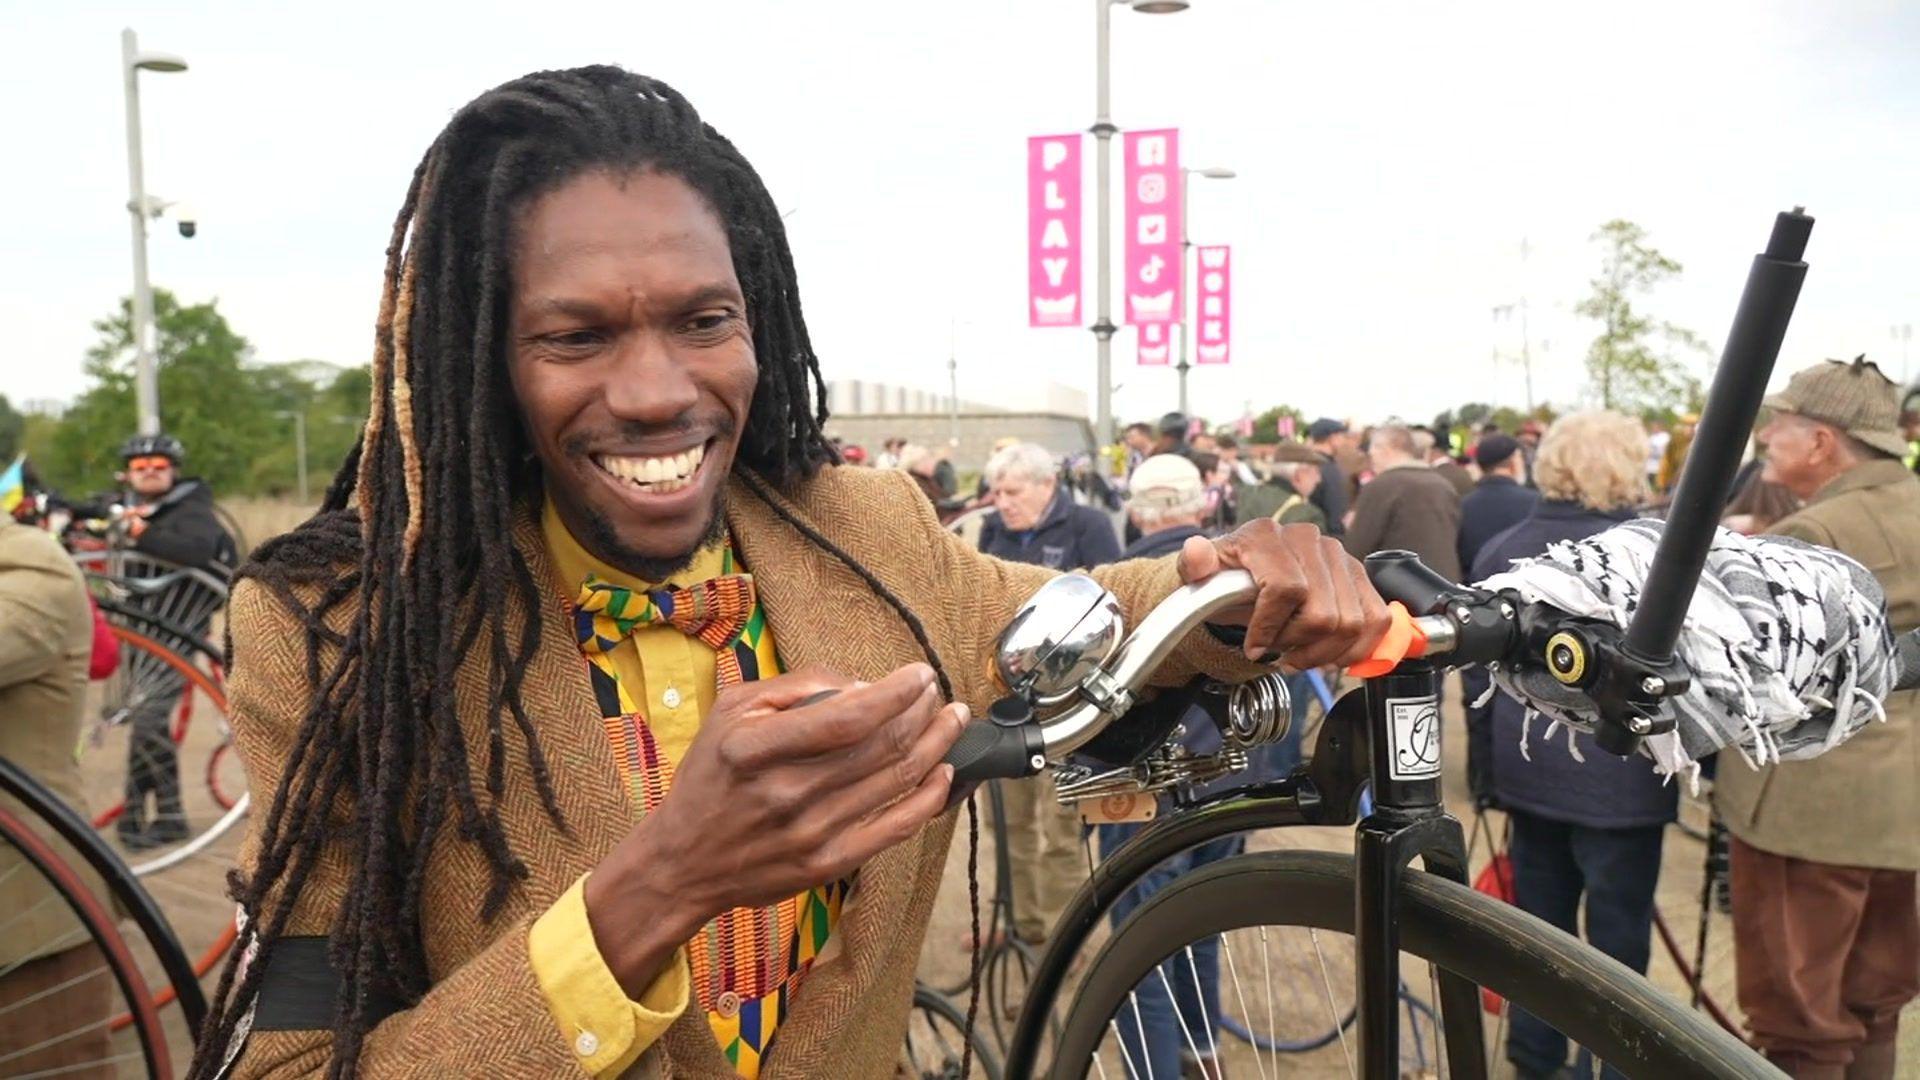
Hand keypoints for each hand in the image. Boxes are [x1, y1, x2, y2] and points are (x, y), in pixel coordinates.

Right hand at [583, 664, 965, 994]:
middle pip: (880, 745)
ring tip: (951, 720)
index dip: (896, 692)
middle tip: (937, 692)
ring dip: (935, 745)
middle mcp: (785, 791)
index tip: (920, 674)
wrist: (684, 862)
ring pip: (896, 781)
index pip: (846, 715)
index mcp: (755, 748)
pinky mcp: (827, 864)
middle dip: (922, 711)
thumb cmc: (710, 778)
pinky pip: (895, 828)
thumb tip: (860, 685)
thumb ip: (794, 688)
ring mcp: (809, 832)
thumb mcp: (731, 712)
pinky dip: (929, 798)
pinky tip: (944, 773)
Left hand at [1176, 520, 1390, 671]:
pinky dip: (1355, 648)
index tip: (1253, 648)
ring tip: (1299, 656)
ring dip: (1324, 652)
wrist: (1243, 576)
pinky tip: (1329, 655)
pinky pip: (1377, 618)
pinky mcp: (1359, 576)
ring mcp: (1338, 556)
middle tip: (1277, 653)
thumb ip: (1194, 565)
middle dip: (1296, 645)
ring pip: (1352, 622)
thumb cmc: (1223, 580)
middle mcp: (1308, 539)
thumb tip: (1197, 554)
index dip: (1270, 628)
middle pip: (1323, 614)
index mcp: (1266, 535)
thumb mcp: (1199, 575)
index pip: (1286, 589)